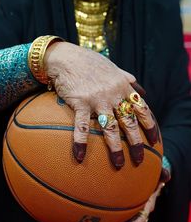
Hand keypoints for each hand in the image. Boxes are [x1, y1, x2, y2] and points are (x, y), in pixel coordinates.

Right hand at [44, 42, 157, 168]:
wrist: (67, 57)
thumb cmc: (90, 63)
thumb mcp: (114, 68)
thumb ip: (128, 79)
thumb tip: (142, 90)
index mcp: (123, 87)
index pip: (142, 109)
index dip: (150, 126)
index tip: (155, 140)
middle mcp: (114, 95)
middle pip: (129, 122)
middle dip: (136, 143)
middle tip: (139, 159)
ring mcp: (97, 100)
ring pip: (110, 128)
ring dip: (115, 148)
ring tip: (119, 164)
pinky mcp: (81, 103)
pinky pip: (82, 126)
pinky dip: (81, 142)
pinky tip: (79, 156)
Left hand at [97, 168, 170, 221]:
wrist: (147, 179)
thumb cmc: (152, 177)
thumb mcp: (158, 175)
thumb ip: (162, 174)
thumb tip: (167, 175)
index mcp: (145, 207)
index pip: (140, 219)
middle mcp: (135, 213)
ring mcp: (126, 212)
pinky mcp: (117, 209)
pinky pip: (108, 217)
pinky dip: (99, 220)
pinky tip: (85, 220)